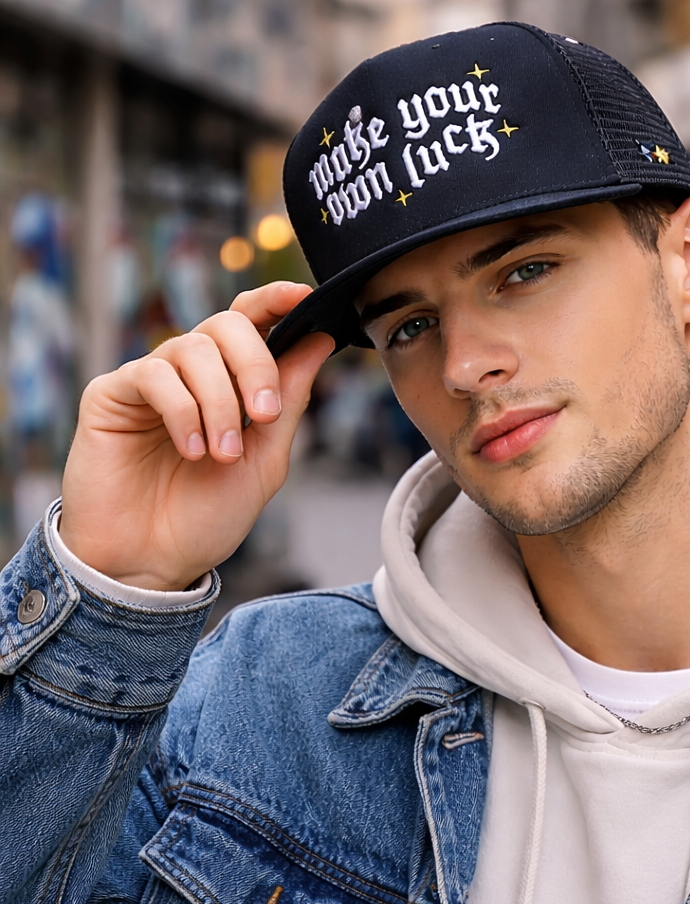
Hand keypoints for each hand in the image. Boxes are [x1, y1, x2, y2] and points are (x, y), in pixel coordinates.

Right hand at [60, 282, 334, 590]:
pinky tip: (191, 449)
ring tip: (222, 454)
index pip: (254, 323)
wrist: (153, 563)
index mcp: (232, 384)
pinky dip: (183, 411)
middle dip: (256, 364)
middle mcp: (192, 374)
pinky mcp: (111, 394)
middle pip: (228, 324)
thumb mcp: (266, 459)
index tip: (305, 298)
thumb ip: (290, 400)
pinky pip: (153, 374)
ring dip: (219, 402)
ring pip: (193, 348)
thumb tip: (320, 339)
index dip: (277, 301)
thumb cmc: (208, 515)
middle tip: (264, 416)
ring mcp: (151, 381)